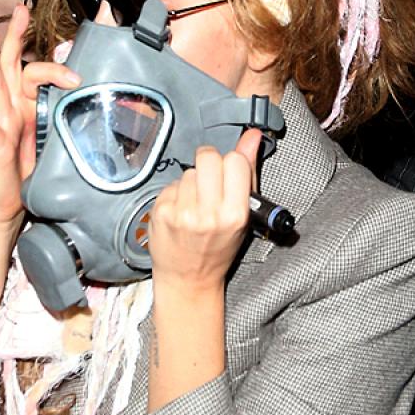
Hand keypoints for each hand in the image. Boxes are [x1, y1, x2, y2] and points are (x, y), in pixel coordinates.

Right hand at [0, 5, 79, 224]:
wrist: (10, 201)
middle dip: (13, 37)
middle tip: (19, 10)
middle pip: (8, 66)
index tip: (74, 59)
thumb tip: (94, 102)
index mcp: (24, 105)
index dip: (50, 62)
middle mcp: (9, 109)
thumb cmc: (29, 168)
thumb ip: (64, 118)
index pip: (31, 71)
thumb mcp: (53, 138)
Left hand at [147, 129, 262, 289]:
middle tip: (209, 180)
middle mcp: (209, 214)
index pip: (235, 161)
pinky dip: (175, 193)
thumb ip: (247, 173)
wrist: (188, 278)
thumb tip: (253, 135)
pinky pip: (170, 184)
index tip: (228, 173)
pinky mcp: (161, 212)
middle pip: (207, 157)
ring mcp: (182, 213)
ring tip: (195, 202)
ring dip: (192, 181)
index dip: (231, 162)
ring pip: (187, 171)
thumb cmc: (218, 247)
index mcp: (235, 214)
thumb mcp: (241, 214)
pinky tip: (180, 209)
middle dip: (209, 163)